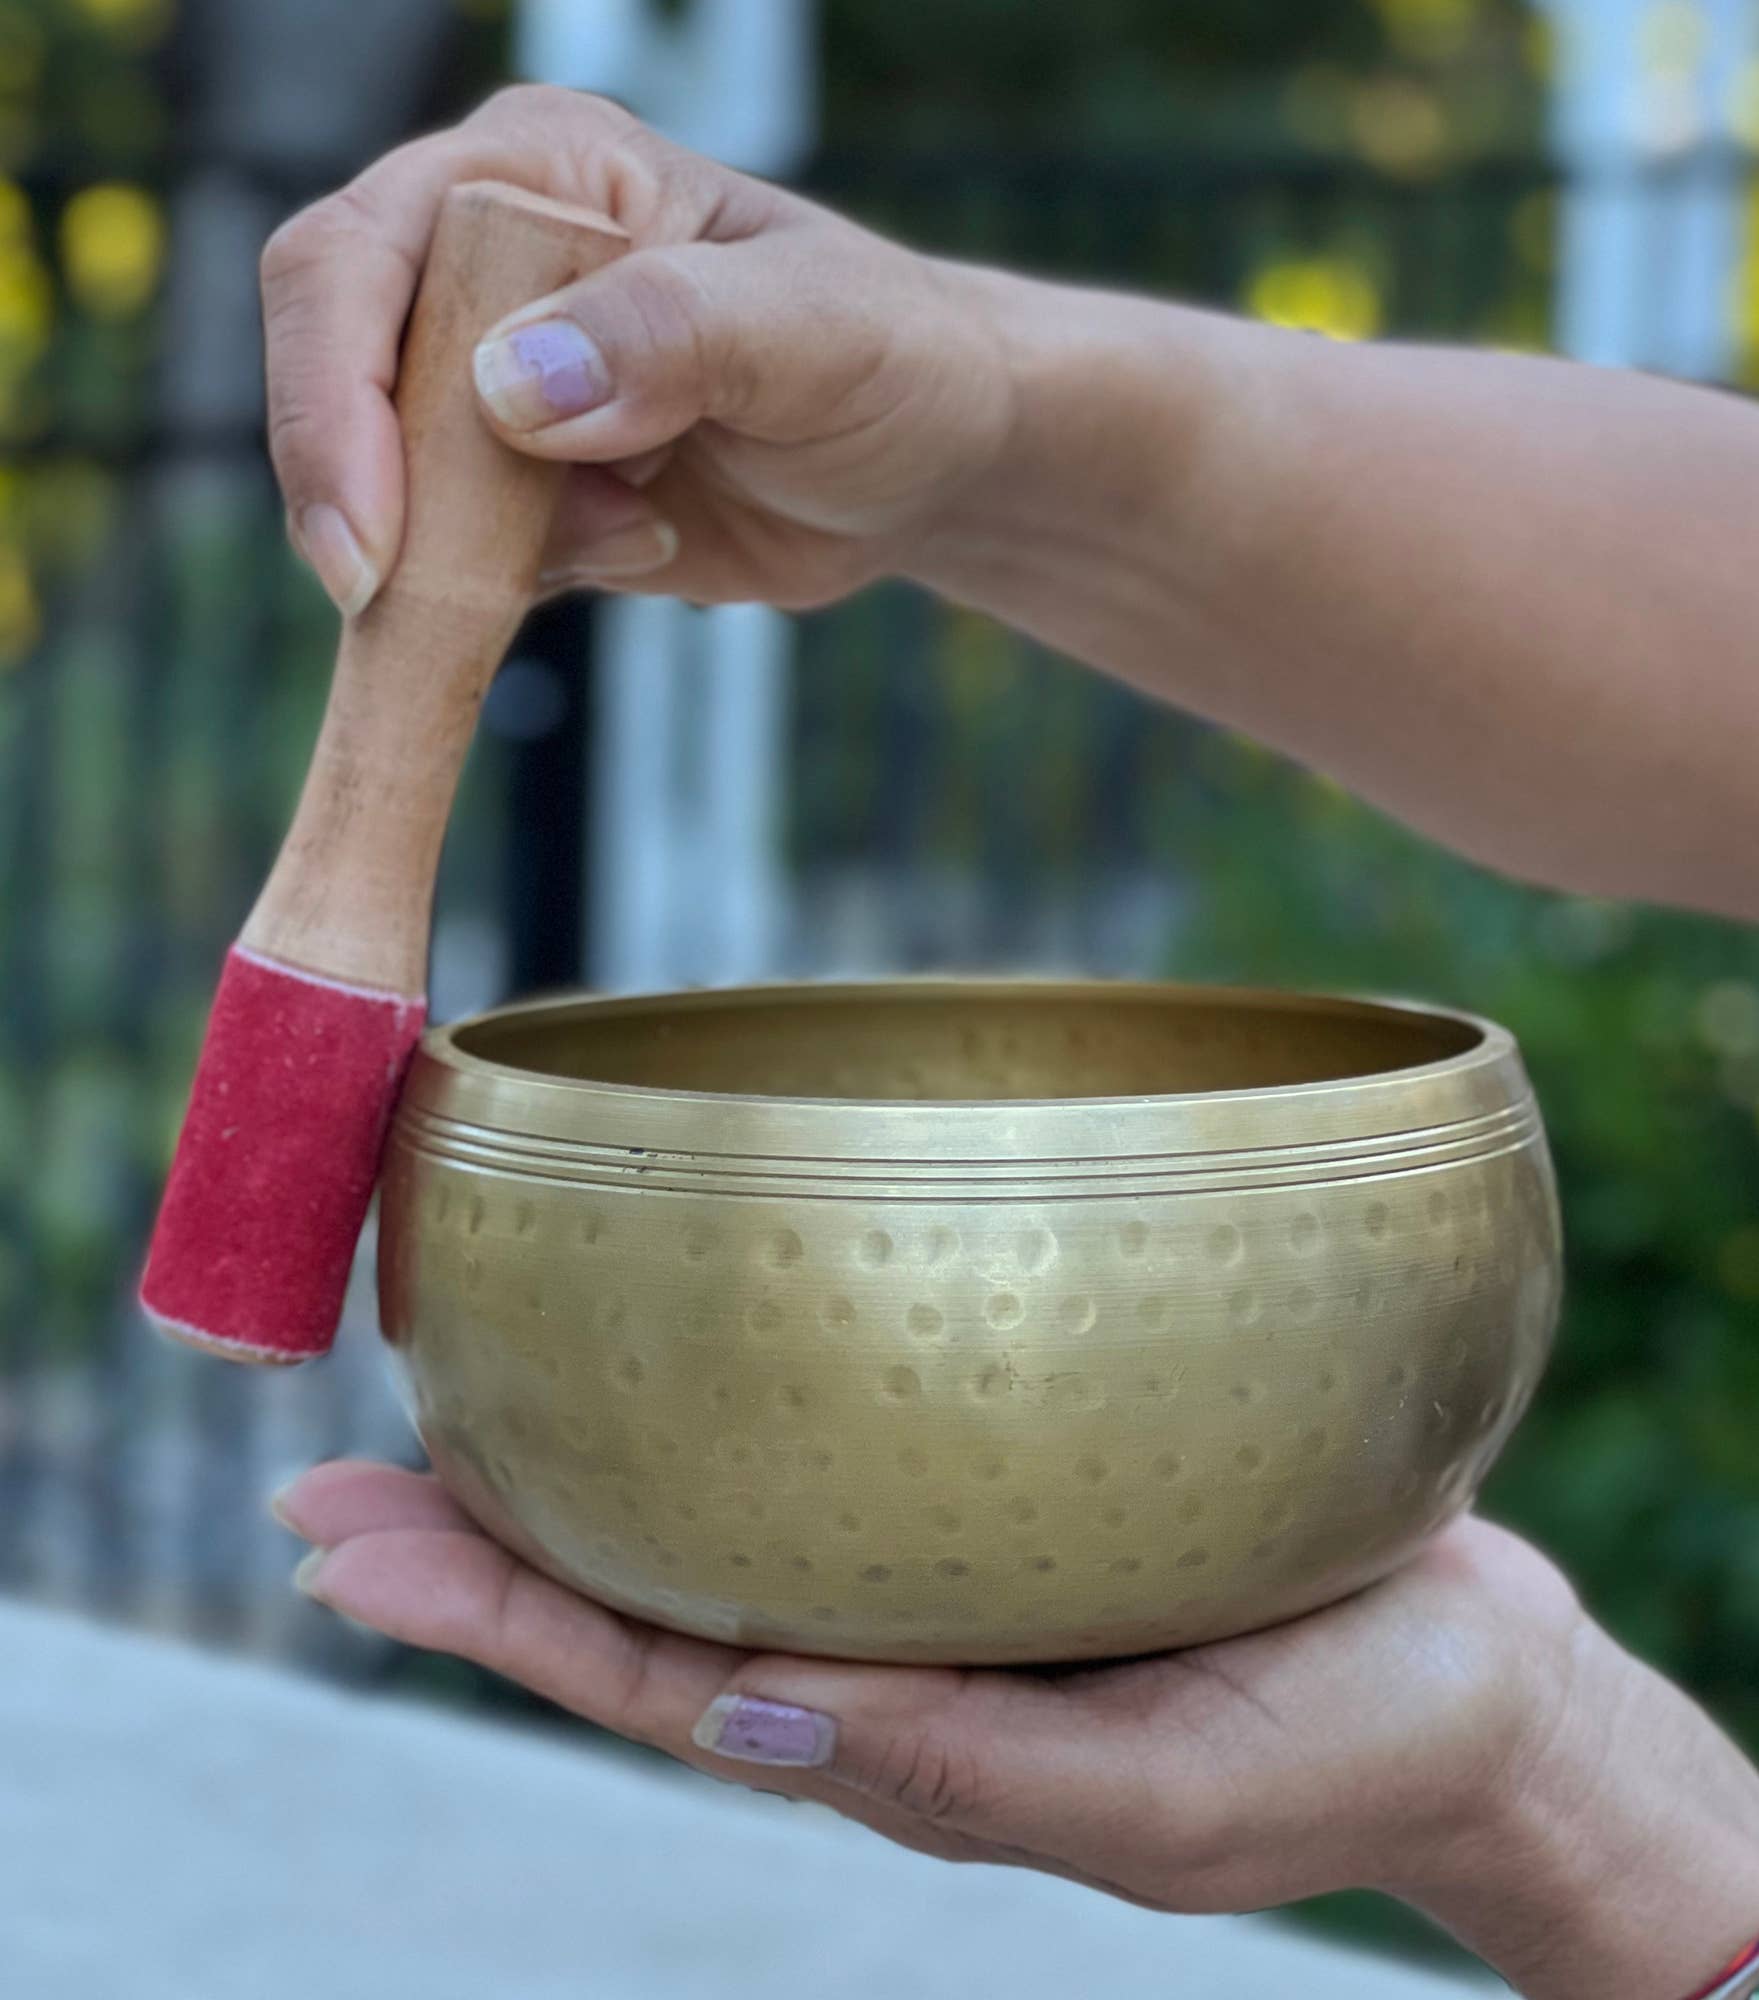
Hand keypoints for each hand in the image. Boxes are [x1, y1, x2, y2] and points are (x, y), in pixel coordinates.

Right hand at [260, 86, 1016, 615]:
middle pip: (338, 381)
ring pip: (389, 489)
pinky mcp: (518, 494)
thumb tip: (513, 387)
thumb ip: (672, 332)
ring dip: (476, 551)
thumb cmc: (887, 354)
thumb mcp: (811, 329)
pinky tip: (644, 543)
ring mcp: (494, 389)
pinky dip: (512, 587)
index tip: (372, 542)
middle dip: (384, 500)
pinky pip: (452, 560)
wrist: (926, 461)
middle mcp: (487, 269)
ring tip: (640, 529)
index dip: (332, 399)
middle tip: (451, 588)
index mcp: (535, 174)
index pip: (354, 261)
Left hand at [277, 1462, 1758, 1997]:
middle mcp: (893, 1641)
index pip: (648, 1677)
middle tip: (329, 1472)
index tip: (350, 1541)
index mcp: (897, 1737)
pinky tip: (703, 1340)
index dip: (492, 1613)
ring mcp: (947, 1559)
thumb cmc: (1336, 1758)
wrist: (1478, 1689)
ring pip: (733, 1507)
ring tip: (456, 1392)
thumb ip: (961, 1765)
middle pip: (650, 1588)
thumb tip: (742, 1711)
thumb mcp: (1157, 1800)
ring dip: (592, 1459)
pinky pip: (854, 1433)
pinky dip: (749, 1397)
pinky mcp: (1024, 1473)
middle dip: (485, 1539)